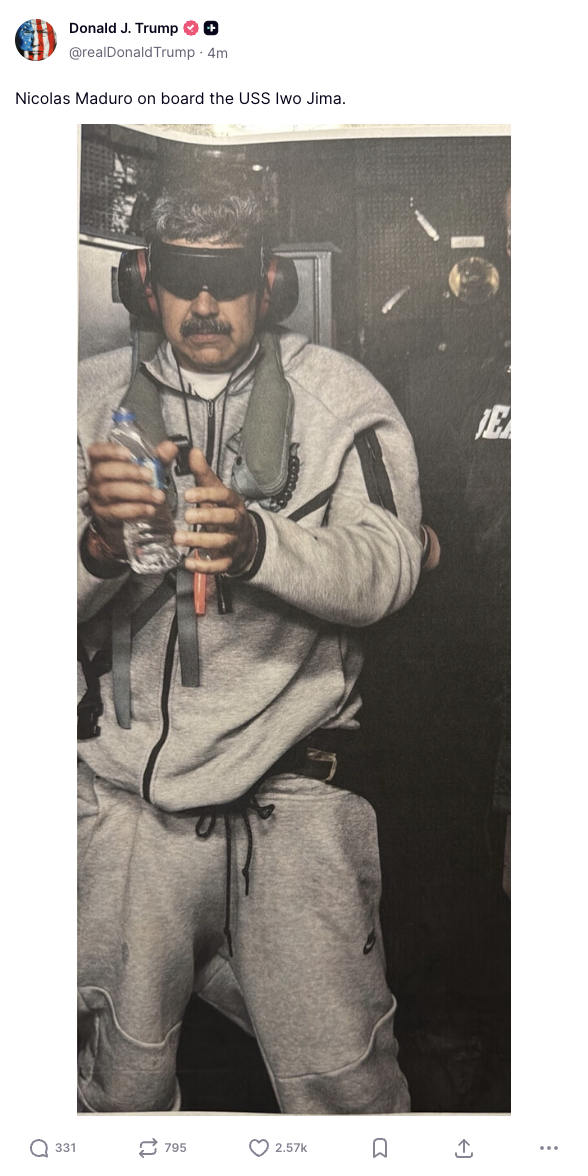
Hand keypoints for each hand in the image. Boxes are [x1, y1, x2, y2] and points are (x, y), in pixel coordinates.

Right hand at [86, 440, 177, 554]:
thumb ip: (157, 457)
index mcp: (101, 462)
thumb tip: (170, 447)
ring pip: (111, 492)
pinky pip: (117, 511)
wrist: (121, 510)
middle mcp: (95, 478)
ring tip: (157, 496)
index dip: (110, 451)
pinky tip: (149, 509)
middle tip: (149, 475)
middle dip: (128, 472)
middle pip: (104, 472)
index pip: (96, 452)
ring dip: (137, 493)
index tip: (128, 453)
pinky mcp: (103, 513)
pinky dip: (135, 510)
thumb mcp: (144, 467)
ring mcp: (97, 496)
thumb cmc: (130, 483)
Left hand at [174, 448, 257, 575]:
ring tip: (178, 539)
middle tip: (186, 516)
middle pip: (228, 519)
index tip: (188, 495)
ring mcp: (235, 542)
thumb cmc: (224, 511)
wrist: (245, 540)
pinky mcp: (230, 560)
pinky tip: (187, 563)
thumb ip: (203, 474)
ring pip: (222, 542)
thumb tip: (193, 451)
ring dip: (201, 541)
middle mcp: (237, 522)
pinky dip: (205, 566)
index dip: (208, 495)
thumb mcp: (215, 491)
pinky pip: (220, 565)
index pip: (225, 496)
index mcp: (234, 503)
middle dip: (208, 517)